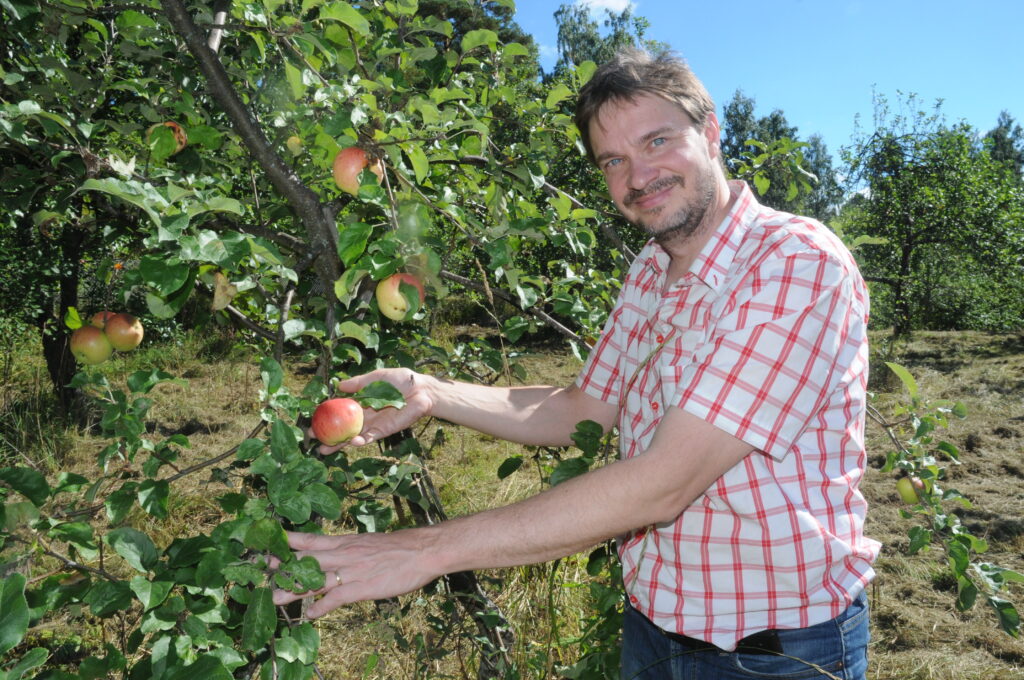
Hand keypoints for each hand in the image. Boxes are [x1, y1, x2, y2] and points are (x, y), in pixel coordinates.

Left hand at [271, 529, 437, 618]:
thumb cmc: (400, 547)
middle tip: (261, 569)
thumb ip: (352, 550)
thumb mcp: (370, 543)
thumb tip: (339, 555)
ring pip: (316, 580)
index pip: (311, 539)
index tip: (270, 541)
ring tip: (274, 599)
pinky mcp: (362, 588)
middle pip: (307, 559)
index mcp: (346, 542)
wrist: (422, 550)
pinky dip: (321, 607)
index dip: (289, 540)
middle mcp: (344, 554)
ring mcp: (352, 571)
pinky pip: (336, 598)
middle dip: (283, 565)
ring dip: (293, 590)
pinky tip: (310, 615)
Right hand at [314, 368, 434, 452]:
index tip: (313, 421)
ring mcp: (373, 425)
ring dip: (340, 445)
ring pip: (353, 437)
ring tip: (325, 450)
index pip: (340, 412)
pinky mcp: (384, 431)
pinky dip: (360, 441)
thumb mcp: (376, 378)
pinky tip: (351, 442)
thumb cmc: (401, 381)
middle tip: (313, 440)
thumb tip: (339, 385)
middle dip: (328, 436)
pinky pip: (369, 438)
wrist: (421, 390)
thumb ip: (359, 383)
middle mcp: (365, 416)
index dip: (327, 417)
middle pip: (343, 428)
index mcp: (361, 403)